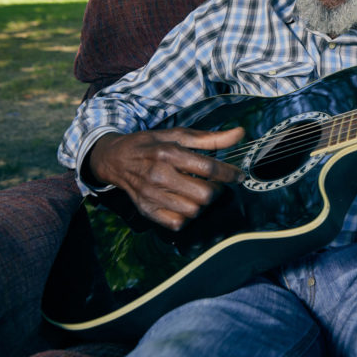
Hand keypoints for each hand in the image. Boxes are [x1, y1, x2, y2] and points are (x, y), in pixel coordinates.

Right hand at [86, 127, 245, 230]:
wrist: (115, 159)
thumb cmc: (150, 145)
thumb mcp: (178, 135)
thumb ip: (211, 137)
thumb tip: (240, 133)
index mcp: (169, 153)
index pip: (208, 168)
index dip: (229, 174)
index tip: (239, 176)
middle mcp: (159, 175)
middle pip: (204, 194)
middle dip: (216, 190)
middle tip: (214, 184)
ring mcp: (152, 196)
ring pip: (193, 211)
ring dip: (202, 204)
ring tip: (198, 193)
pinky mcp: (146, 210)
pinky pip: (177, 223)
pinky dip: (187, 217)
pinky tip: (184, 203)